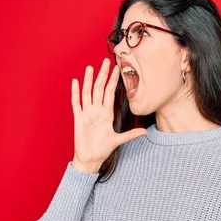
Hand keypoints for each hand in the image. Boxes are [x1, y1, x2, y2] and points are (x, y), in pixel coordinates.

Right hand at [71, 58, 147, 172]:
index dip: (113, 81)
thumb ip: (131, 135)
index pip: (110, 93)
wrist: (90, 159)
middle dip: (103, 75)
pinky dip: (75, 93)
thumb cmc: (103, 149)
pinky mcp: (78, 119)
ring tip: (90, 67)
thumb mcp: (118, 140)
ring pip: (87, 92)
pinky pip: (76, 103)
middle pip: (99, 88)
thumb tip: (146, 132)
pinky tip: (76, 82)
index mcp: (106, 113)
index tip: (117, 69)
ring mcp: (87, 113)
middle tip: (106, 61)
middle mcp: (97, 110)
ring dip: (88, 80)